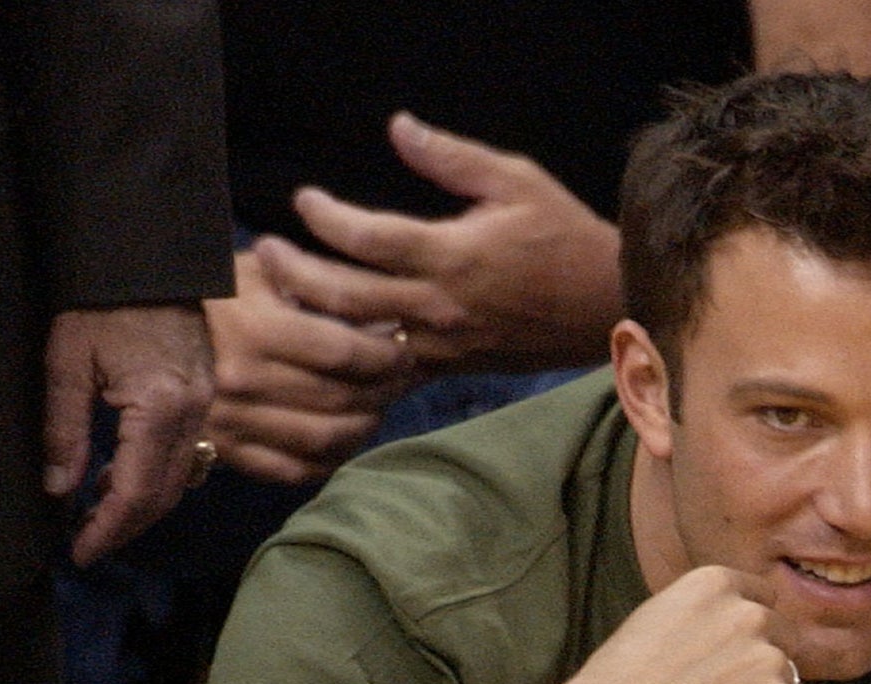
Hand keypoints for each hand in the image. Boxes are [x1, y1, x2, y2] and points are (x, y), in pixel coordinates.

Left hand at [44, 305, 214, 565]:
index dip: (108, 528)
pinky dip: (152, 479)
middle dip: (125, 528)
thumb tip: (60, 488)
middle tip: (87, 547)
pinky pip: (183, 457)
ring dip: (139, 507)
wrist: (147, 261)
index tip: (80, 552)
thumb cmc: (101, 303)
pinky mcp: (204, 401)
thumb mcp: (67, 362)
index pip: (137, 489)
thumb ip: (64, 429)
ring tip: (96, 517)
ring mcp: (204, 409)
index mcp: (160, 406)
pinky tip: (118, 479)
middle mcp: (193, 415)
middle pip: (164, 495)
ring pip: (178, 481)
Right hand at [203, 250, 415, 484]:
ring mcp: (232, 420)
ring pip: (325, 439)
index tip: (403, 347)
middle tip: (399, 380)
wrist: (133, 325)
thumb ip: (313, 283)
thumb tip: (379, 307)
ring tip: (376, 407)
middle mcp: (242, 380)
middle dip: (383, 390)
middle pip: (341, 399)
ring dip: (363, 426)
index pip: (345, 353)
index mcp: (255, 329)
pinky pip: (294, 470)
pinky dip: (329, 460)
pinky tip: (343, 440)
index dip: (386, 354)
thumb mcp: (255, 270)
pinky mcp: (226, 450)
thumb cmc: (209, 291)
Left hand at [272, 112, 622, 375]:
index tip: (304, 200)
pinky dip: (354, 357)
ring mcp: (444, 342)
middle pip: (345, 296)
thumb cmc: (564, 238)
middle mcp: (440, 304)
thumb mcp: (517, 180)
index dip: (324, 217)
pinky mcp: (452, 365)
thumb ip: (452, 157)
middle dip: (296, 273)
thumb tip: (399, 128)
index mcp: (452, 254)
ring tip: (284, 296)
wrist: (605, 308)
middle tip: (265, 252)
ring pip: (360, 339)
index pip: (365, 237)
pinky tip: (329, 341)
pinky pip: (390, 368)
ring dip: (315, 320)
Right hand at [535, 565, 809, 683]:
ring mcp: (769, 658)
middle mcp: (750, 613)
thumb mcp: (659, 618)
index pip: (764, 600)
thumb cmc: (622, 683)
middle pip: (784, 638)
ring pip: (790, 681)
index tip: (723, 657)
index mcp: (717, 583)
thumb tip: (740, 631)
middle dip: (760, 665)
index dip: (747, 633)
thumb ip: (708, 615)